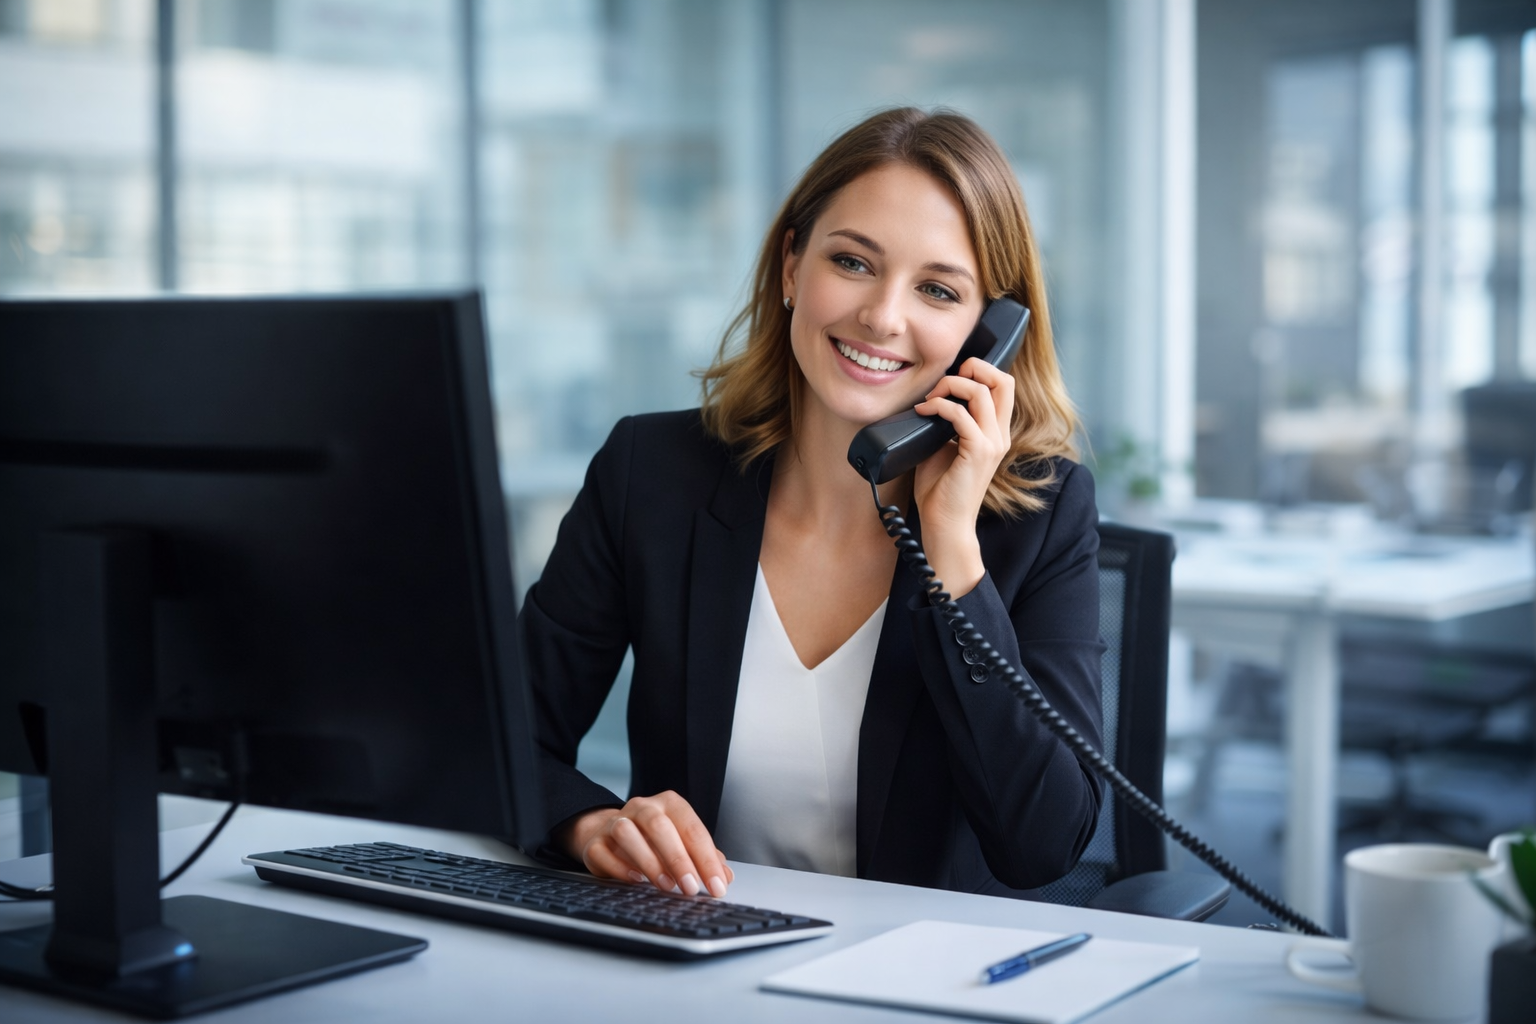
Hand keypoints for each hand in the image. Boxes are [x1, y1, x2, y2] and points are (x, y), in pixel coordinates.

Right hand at [557, 790, 734, 897]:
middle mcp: (642, 807)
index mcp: (669, 804)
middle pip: (660, 826)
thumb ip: (703, 858)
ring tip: (665, 885)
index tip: (717, 885)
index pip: (692, 828)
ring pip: (628, 834)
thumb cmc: (653, 840)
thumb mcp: (681, 843)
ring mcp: (615, 822)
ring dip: (649, 861)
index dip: (706, 859)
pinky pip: (604, 852)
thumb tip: (724, 877)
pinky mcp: (594, 842)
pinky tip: (636, 881)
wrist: (609, 833)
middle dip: (678, 859)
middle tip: (690, 887)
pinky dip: (620, 868)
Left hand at [910, 356, 1015, 595]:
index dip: (979, 372)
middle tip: (945, 380)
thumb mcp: (942, 448)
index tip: (949, 382)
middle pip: (1004, 380)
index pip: (1003, 386)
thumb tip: (928, 401)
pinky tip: (924, 412)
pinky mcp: (978, 452)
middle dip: (974, 368)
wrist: (944, 525)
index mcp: (995, 433)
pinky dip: (939, 406)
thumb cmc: (940, 490)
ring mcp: (992, 443)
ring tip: (929, 399)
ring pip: (982, 391)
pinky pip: (960, 414)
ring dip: (950, 386)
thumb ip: (944, 423)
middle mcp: (999, 435)